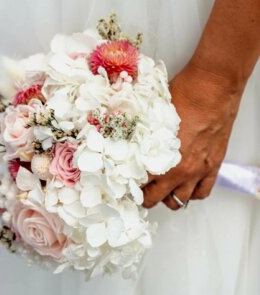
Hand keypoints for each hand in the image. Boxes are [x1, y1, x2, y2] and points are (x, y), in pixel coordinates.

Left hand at [142, 62, 242, 208]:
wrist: (211, 88)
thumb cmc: (181, 97)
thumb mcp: (152, 117)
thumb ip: (142, 138)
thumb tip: (130, 144)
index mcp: (158, 159)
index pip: (137, 185)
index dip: (130, 187)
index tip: (128, 185)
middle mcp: (178, 170)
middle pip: (156, 198)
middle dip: (145, 198)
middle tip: (141, 192)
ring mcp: (197, 171)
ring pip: (179, 200)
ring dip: (168, 198)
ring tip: (163, 190)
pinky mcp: (213, 166)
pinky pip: (203, 192)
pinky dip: (193, 194)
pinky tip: (186, 186)